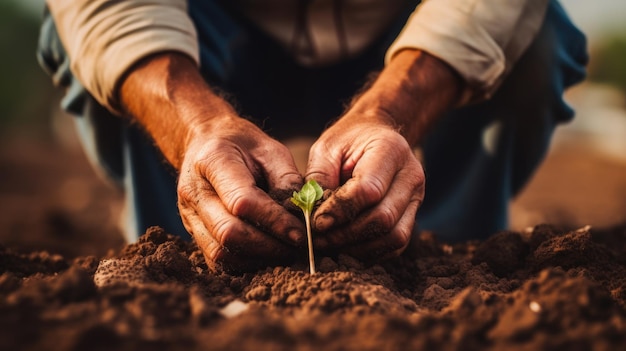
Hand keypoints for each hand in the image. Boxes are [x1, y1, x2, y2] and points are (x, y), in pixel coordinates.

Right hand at [177, 116, 305, 270]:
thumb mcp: (271, 150)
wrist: (207, 143)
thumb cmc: (243, 145)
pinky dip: (244, 263)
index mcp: (212, 161)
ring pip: (220, 252)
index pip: (243, 202)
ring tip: (285, 252)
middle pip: (229, 233)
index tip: (301, 233)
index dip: (275, 222)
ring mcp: (189, 215)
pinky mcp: (192, 232)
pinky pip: (216, 260)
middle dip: (269, 246)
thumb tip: (303, 217)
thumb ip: (287, 180)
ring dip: (257, 258)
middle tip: (298, 247)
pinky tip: (266, 254)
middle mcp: (194, 192)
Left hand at [305, 49, 461, 260]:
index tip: (315, 222)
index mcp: (391, 150)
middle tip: (317, 240)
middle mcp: (411, 175)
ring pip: (393, 237)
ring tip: (329, 245)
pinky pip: (396, 244)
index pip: (369, 190)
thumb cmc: (347, 141)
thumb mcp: (326, 149)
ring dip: (358, 248)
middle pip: (383, 218)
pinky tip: (346, 247)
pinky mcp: (413, 215)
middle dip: (346, 235)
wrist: (375, 135)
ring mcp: (416, 197)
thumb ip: (319, 179)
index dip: (340, 211)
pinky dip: (370, 252)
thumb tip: (311, 217)